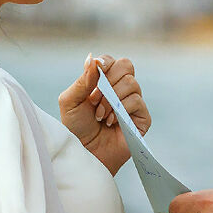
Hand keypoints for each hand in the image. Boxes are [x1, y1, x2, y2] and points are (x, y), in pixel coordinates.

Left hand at [59, 54, 148, 175]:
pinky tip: (111, 122)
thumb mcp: (70, 102)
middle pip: (126, 65)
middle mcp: (120, 89)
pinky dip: (121, 110)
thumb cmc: (76, 129)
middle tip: (94, 100)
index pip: (111, 61)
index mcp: (104, 82)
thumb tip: (93, 59)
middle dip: (107, 81)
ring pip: (131, 83)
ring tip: (100, 116)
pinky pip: (137, 101)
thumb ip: (83, 80)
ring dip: (110, 99)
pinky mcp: (142, 118)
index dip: (105, 63)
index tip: (96, 71)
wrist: (85, 153)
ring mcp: (133, 103)